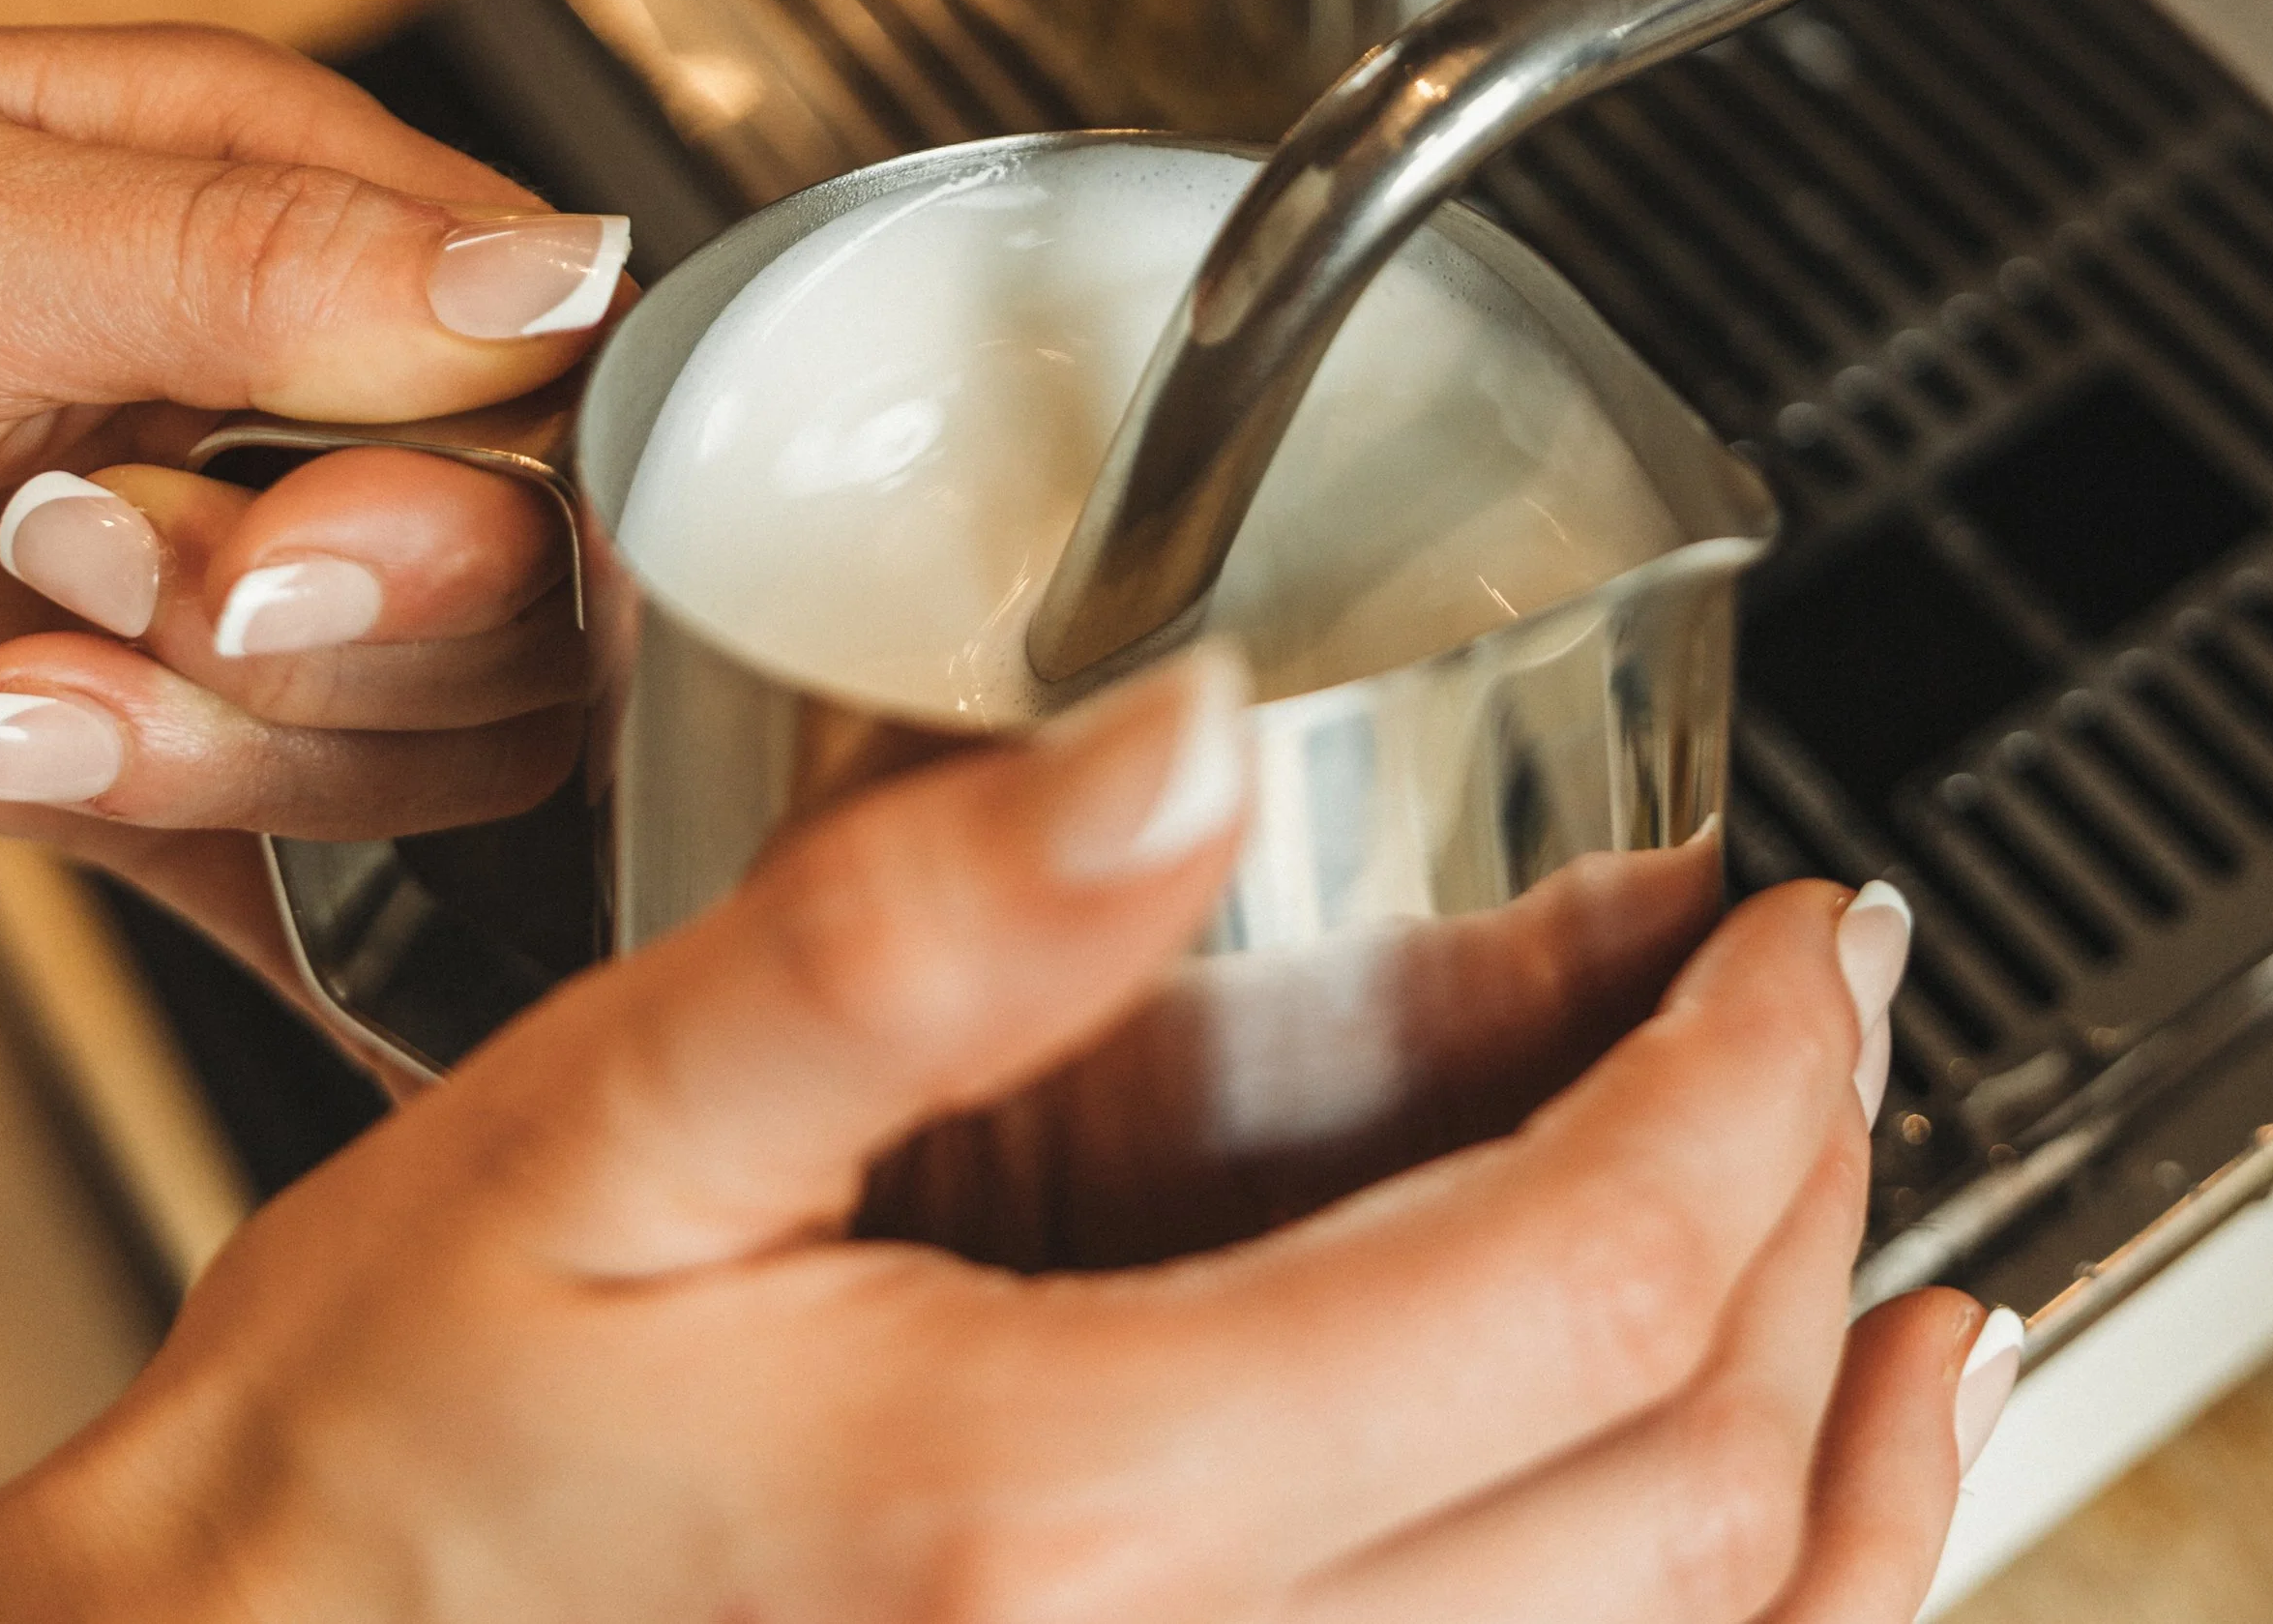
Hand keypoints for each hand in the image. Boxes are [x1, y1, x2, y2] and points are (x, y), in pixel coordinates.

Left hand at [0, 26, 625, 998]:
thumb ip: (269, 258)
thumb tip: (559, 269)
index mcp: (290, 204)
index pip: (558, 374)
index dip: (473, 502)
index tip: (294, 553)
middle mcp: (281, 395)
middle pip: (513, 590)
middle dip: (310, 639)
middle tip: (85, 580)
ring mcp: (212, 581)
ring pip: (408, 748)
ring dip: (197, 753)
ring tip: (0, 691)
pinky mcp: (139, 746)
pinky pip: (287, 865)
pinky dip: (191, 867)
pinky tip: (25, 768)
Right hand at [0, 654, 2011, 1623]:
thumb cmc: (379, 1469)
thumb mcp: (596, 1132)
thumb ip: (898, 939)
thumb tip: (1183, 729)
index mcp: (1046, 1517)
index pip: (1569, 1291)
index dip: (1741, 1088)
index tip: (1790, 936)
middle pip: (1673, 1490)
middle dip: (1809, 1219)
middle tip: (1827, 1016)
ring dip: (1837, 1465)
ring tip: (1893, 1262)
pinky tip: (1786, 1553)